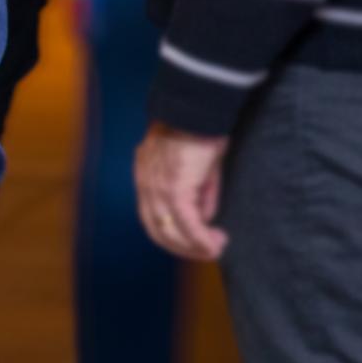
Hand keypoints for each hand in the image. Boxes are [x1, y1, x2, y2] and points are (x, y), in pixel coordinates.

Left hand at [134, 122, 229, 260]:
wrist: (198, 109)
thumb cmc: (201, 131)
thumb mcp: (198, 167)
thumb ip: (199, 194)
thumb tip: (205, 221)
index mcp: (145, 175)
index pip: (150, 216)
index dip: (171, 235)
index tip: (193, 243)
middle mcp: (145, 183)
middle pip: (156, 230)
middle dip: (182, 248)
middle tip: (207, 252)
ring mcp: (157, 187)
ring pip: (170, 231)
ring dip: (194, 247)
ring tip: (216, 249)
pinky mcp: (174, 188)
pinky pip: (187, 223)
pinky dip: (201, 239)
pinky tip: (215, 244)